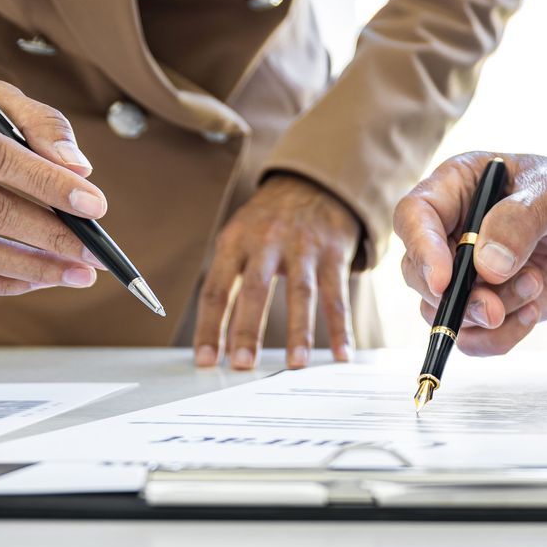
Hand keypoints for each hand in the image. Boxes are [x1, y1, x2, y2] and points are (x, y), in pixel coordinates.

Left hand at [193, 174, 362, 369]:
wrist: (314, 182)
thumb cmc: (269, 222)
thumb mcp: (240, 238)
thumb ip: (229, 282)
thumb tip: (221, 341)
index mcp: (235, 241)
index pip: (216, 289)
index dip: (209, 326)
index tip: (205, 359)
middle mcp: (267, 241)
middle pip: (255, 290)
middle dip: (248, 330)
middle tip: (242, 364)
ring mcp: (304, 246)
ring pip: (300, 293)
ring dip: (299, 332)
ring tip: (295, 364)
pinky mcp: (334, 252)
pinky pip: (337, 295)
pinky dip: (340, 327)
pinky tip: (340, 352)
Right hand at [393, 130, 546, 355]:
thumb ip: (521, 221)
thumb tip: (486, 265)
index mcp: (459, 187)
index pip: (414, 216)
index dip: (422, 250)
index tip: (445, 280)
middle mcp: (456, 230)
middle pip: (418, 273)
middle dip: (454, 298)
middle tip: (494, 307)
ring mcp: (472, 272)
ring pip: (444, 311)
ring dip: (486, 315)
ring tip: (536, 286)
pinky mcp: (494, 304)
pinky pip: (474, 338)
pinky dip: (499, 338)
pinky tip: (534, 311)